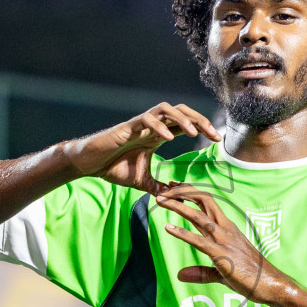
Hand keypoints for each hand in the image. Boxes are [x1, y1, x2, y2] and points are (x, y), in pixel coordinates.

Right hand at [63, 103, 219, 194]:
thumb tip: (175, 197)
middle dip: (200, 120)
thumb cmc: (113, 168)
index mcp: (158, 135)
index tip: (217, 140)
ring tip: (195, 133)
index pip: (186, 125)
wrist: (89, 164)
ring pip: (166, 109)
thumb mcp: (142, 182)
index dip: (203, 129)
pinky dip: (159, 127)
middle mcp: (152, 126)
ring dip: (183, 119)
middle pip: (181, 112)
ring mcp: (139, 124)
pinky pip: (146, 120)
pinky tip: (168, 138)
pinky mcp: (127, 127)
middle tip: (213, 135)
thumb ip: (159, 187)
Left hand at [157, 186, 288, 303]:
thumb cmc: (250, 276)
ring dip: (177, 205)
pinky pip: (198, 240)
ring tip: (160, 200)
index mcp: (227, 227)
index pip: (207, 202)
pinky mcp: (221, 254)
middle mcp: (225, 229)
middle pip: (202, 200)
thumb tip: (180, 275)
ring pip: (198, 215)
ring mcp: (223, 240)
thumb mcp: (221, 273)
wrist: (270, 284)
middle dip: (182, 191)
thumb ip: (200, 272)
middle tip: (163, 188)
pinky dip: (182, 232)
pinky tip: (167, 228)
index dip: (190, 192)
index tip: (174, 186)